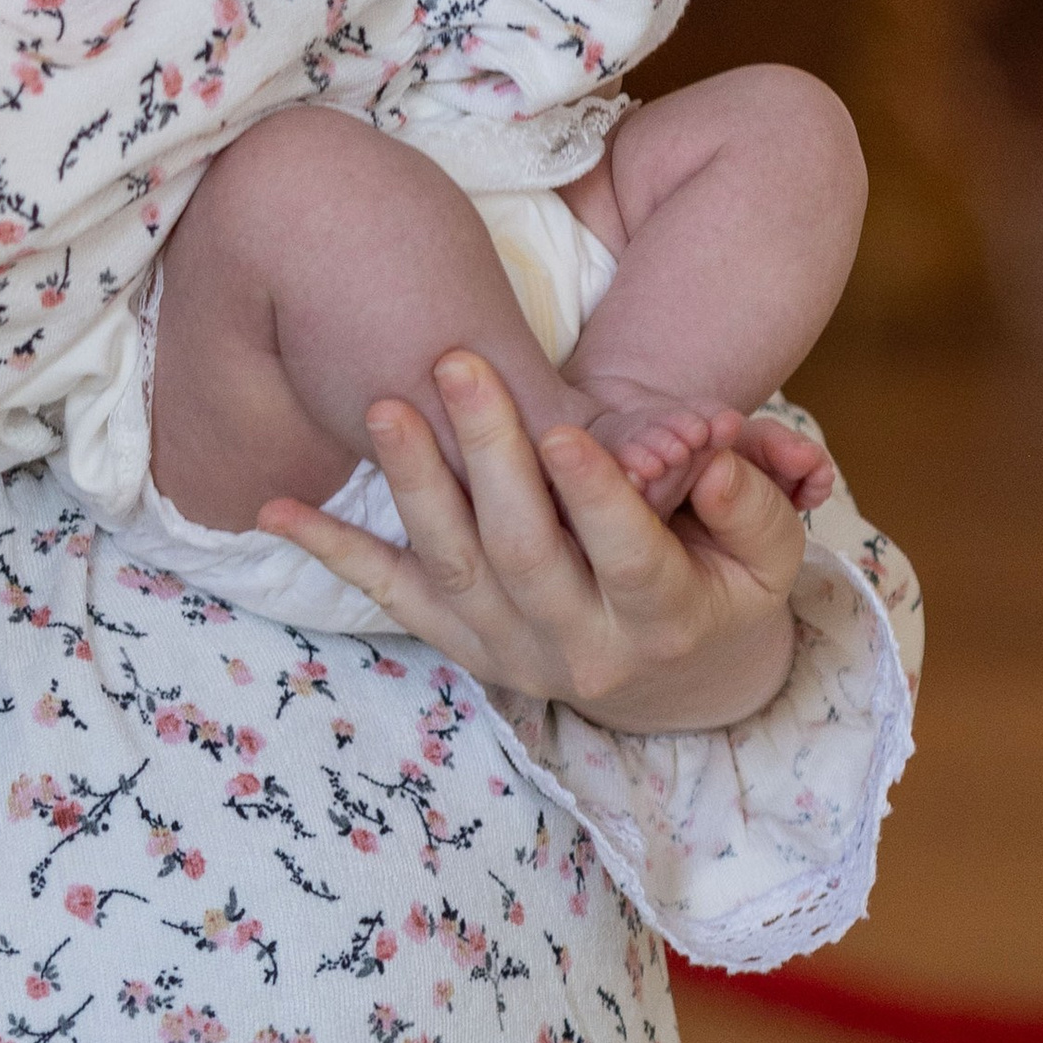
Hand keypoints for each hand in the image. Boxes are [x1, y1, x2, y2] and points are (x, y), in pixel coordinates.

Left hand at [261, 348, 804, 730]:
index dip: (598, 498)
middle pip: (524, 552)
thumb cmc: (725, 586)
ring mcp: (506, 647)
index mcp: (661, 620)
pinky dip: (330, 551)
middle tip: (458, 364)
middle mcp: (575, 647)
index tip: (567, 430)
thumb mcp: (769, 558)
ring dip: (412, 485)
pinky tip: (274, 508)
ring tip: (385, 406)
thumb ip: (750, 507)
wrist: (674, 678)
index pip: (629, 558)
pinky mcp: (458, 637)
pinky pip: (388, 593)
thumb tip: (714, 463)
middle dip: (488, 456)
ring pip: (450, 568)